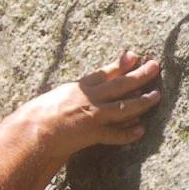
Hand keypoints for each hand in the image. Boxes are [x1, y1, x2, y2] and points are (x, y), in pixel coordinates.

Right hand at [25, 51, 161, 158]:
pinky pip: (113, 135)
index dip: (121, 63)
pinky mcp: (91, 134)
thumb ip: (80, 87)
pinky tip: (140, 130)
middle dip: (139, 75)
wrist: (32, 131)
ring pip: (122, 106)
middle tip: (155, 66)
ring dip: (141, 101)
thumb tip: (91, 84)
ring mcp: (92, 115)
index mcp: (79, 87)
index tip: (135, 55)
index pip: (105, 72)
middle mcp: (88, 98)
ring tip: (156, 96)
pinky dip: (127, 133)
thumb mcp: (60, 93)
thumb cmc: (41, 113)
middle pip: (119, 84)